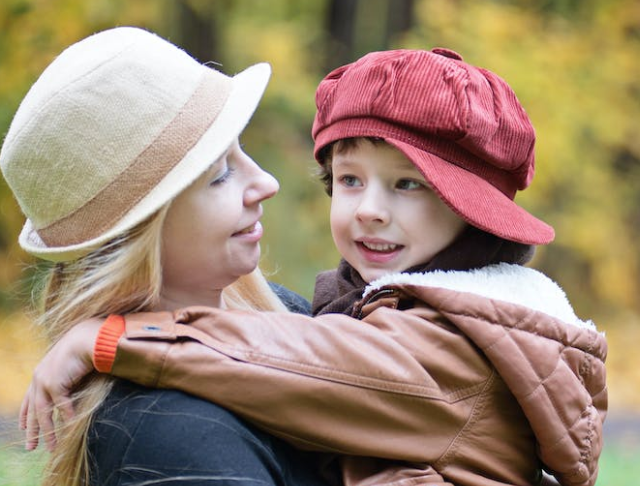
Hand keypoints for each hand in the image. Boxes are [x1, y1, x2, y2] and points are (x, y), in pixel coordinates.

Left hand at [19, 317, 101, 450]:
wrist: (88, 338)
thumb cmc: (84, 348)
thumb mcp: (71, 366)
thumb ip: (67, 380)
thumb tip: (71, 392)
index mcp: (41, 372)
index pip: (29, 398)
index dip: (26, 414)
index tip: (23, 428)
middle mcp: (38, 377)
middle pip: (33, 409)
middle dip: (32, 430)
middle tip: (31, 447)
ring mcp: (44, 380)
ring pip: (43, 412)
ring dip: (48, 431)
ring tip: (51, 446)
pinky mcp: (54, 383)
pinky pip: (60, 406)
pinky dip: (65, 418)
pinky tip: (69, 428)